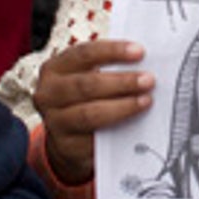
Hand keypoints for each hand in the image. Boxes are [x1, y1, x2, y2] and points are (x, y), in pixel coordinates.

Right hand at [33, 39, 153, 185]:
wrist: (68, 138)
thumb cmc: (85, 99)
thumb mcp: (89, 77)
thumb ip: (110, 68)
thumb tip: (144, 62)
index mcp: (55, 68)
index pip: (83, 54)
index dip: (112, 51)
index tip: (139, 51)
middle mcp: (49, 94)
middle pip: (86, 85)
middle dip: (121, 82)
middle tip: (148, 80)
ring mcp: (55, 122)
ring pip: (89, 114)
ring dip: (122, 107)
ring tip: (145, 101)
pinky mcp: (67, 146)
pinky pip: (94, 140)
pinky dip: (116, 132)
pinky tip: (134, 126)